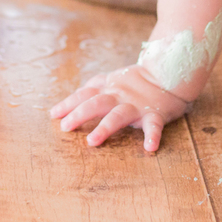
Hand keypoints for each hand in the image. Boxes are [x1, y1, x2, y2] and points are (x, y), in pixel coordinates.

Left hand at [50, 64, 188, 151]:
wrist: (168, 72)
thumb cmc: (135, 80)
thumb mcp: (112, 79)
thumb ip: (93, 88)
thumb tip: (70, 100)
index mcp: (108, 88)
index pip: (84, 94)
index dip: (68, 103)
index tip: (53, 115)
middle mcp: (119, 95)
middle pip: (96, 103)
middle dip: (79, 114)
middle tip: (64, 127)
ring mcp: (136, 104)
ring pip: (118, 114)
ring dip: (105, 127)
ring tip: (92, 141)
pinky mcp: (155, 113)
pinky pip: (154, 125)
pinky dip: (153, 136)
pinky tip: (149, 148)